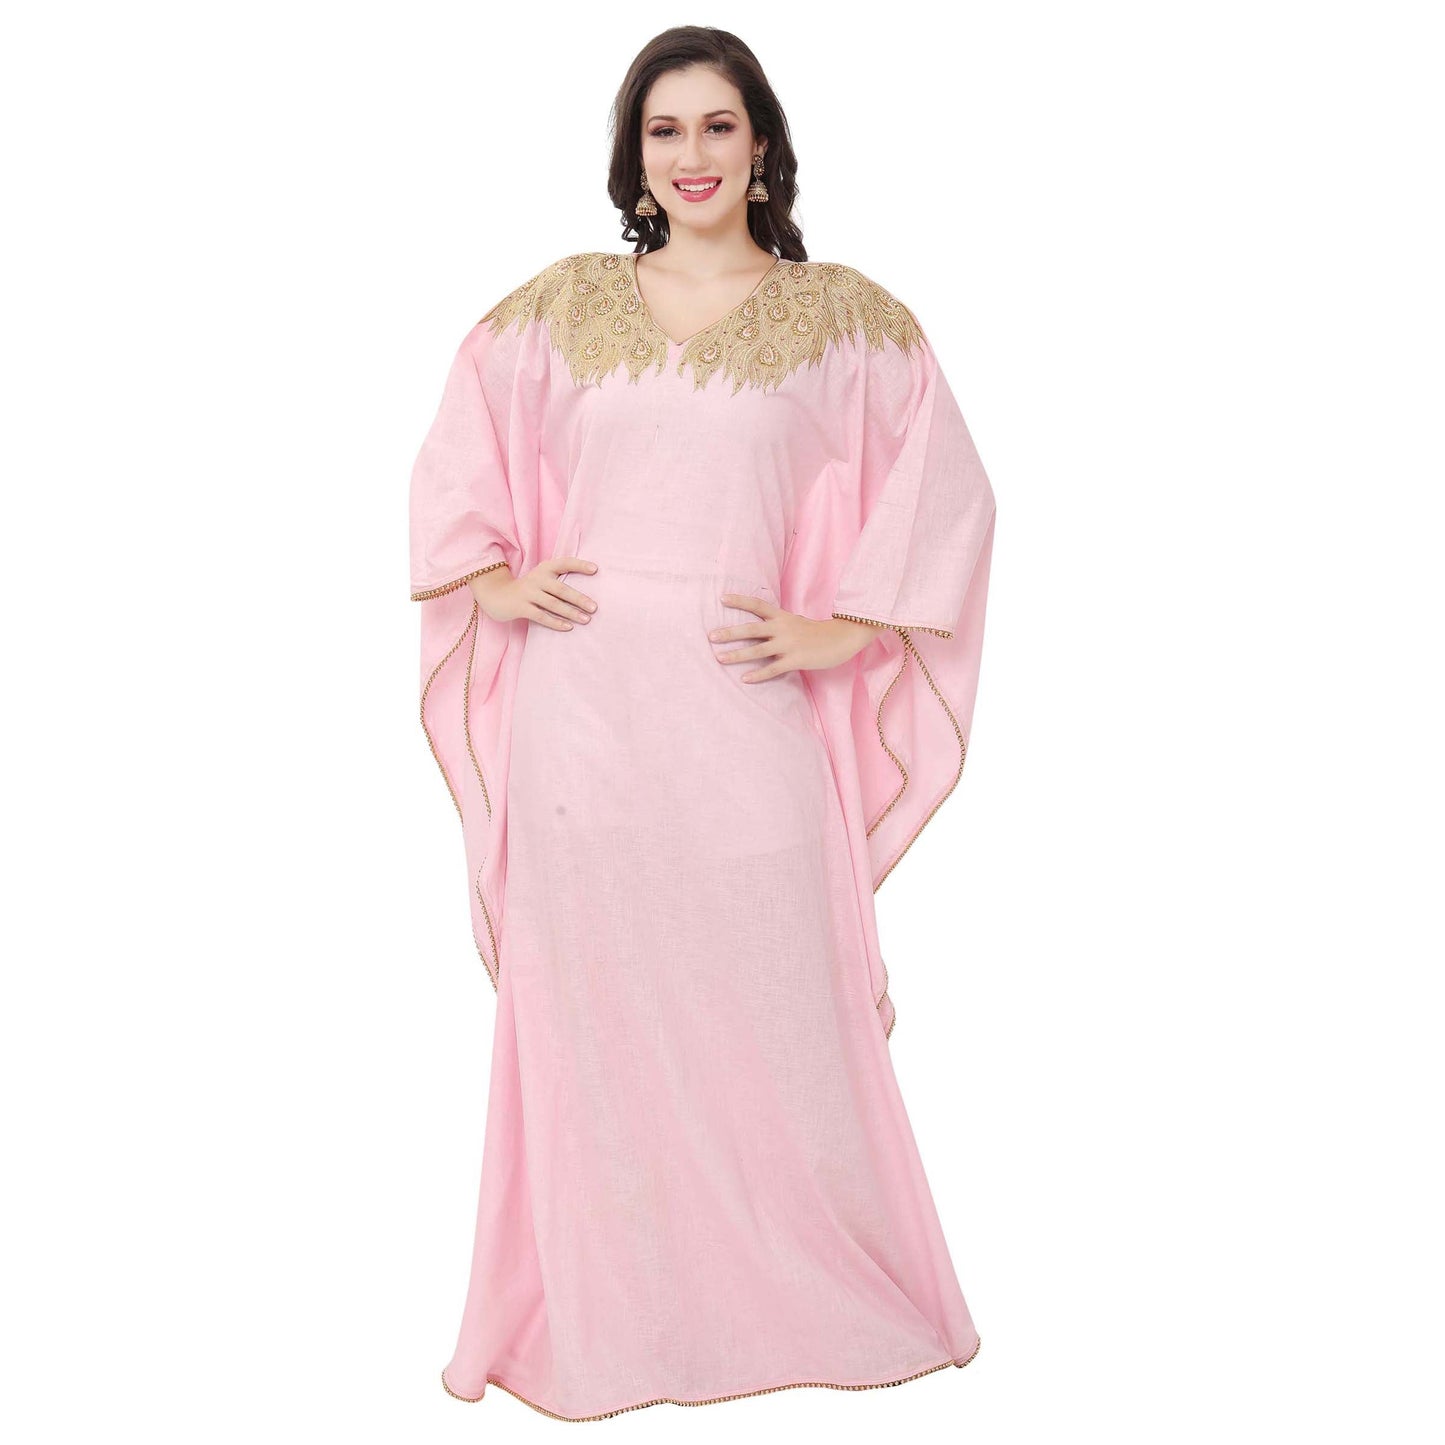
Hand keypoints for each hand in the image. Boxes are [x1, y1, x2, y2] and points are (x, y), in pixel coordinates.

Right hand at [470, 557, 597, 629]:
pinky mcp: (521, 607)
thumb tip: (586, 595)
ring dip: (571, 612)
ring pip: (553, 604)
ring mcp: (528, 593)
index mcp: (544, 569)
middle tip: (595, 607)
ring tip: (586, 619)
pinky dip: (555, 622)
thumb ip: (558, 581)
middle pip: (561, 589)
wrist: (497, 595)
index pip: (564, 563)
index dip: (579, 565)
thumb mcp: (541, 579)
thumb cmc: (528, 589)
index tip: (595, 569)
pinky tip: (568, 627)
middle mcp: (536, 579)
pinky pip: (541, 616)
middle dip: (579, 599)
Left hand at [708, 594, 877, 680]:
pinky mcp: (795, 660)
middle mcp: (782, 628)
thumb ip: (778, 623)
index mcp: (782, 616)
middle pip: (751, 629)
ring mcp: (788, 645)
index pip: (757, 605)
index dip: (740, 601)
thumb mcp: (796, 621)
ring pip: (757, 650)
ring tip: (719, 658)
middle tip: (711, 636)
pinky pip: (772, 669)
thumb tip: (760, 627)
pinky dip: (758, 674)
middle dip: (730, 632)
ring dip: (737, 655)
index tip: (722, 598)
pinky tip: (745, 679)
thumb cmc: (817, 632)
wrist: (842, 638)